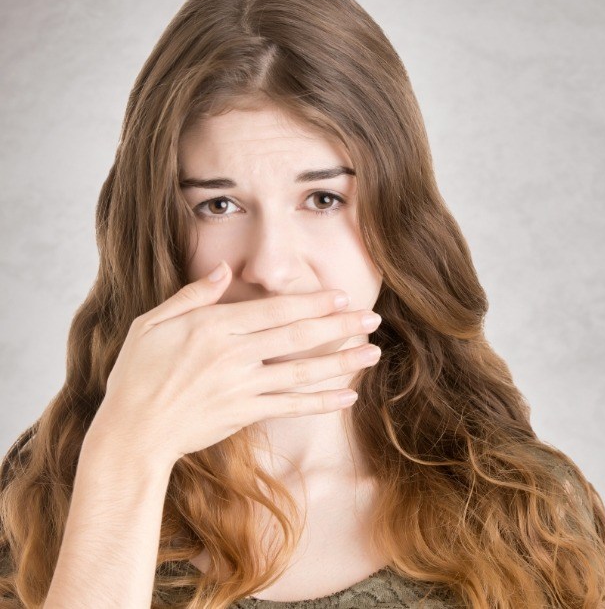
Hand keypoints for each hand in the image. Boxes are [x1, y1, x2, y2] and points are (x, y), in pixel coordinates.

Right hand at [86, 261, 381, 466]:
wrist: (132, 431)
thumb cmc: (137, 373)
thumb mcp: (152, 322)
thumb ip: (194, 295)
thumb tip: (224, 270)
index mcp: (214, 327)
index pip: (275, 310)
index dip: (312, 303)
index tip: (341, 296)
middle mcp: (234, 355)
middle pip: (297, 336)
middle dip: (339, 325)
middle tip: (372, 318)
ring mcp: (242, 386)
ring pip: (302, 371)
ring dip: (341, 362)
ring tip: (373, 353)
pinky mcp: (245, 414)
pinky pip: (291, 406)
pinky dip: (320, 401)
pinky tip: (347, 396)